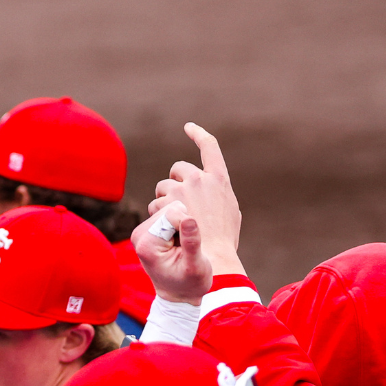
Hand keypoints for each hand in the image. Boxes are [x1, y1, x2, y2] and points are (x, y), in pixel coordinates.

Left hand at [133, 201, 212, 303]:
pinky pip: (170, 214)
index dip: (189, 225)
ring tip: (182, 247)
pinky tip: (178, 244)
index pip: (172, 214)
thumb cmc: (190, 284)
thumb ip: (191, 243)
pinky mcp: (149, 229)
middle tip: (185, 248)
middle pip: (170, 209)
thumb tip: (188, 218)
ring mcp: (143, 231)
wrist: (179, 294)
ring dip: (182, 226)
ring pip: (171, 210)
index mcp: (146, 244)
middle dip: (183, 225)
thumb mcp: (195, 266)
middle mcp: (139, 234)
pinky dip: (179, 226)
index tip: (190, 247)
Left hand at [147, 123, 245, 278]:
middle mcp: (200, 179)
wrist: (214, 257)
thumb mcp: (230, 212)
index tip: (189, 127)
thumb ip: (218, 194)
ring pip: (163, 187)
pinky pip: (155, 204)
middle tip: (176, 203)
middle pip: (178, 169)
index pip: (210, 148)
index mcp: (219, 179)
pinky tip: (167, 228)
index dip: (199, 135)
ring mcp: (182, 189)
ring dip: (164, 200)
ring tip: (173, 221)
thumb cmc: (224, 240)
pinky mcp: (167, 203)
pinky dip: (157, 215)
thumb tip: (212, 185)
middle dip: (174, 182)